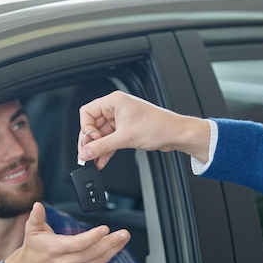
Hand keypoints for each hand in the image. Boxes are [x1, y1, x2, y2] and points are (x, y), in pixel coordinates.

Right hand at [4, 202, 129, 262]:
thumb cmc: (33, 248)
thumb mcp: (31, 230)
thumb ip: (36, 217)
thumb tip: (38, 205)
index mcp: (55, 249)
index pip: (78, 244)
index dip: (93, 237)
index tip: (105, 229)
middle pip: (92, 253)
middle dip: (110, 243)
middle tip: (124, 233)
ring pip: (97, 261)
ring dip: (113, 249)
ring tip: (123, 238)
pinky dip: (107, 257)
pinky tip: (115, 248)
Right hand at [77, 91, 210, 168]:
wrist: (176, 134)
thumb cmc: (158, 126)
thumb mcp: (124, 138)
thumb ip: (101, 146)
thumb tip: (85, 152)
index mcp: (114, 101)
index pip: (87, 112)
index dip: (86, 128)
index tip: (90, 142)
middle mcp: (116, 108)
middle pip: (93, 125)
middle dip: (91, 141)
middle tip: (89, 153)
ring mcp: (121, 120)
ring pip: (101, 135)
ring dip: (98, 148)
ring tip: (94, 160)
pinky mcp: (126, 130)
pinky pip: (110, 140)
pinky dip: (106, 150)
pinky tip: (102, 160)